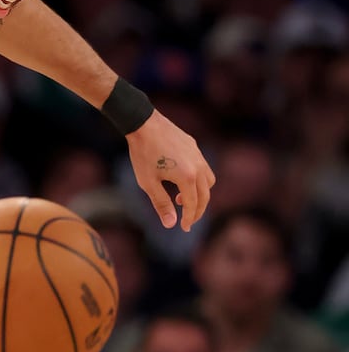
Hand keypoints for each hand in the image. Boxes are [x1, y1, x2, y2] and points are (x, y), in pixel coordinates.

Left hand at [126, 109, 215, 230]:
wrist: (143, 123)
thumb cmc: (142, 154)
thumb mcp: (148, 182)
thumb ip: (162, 204)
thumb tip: (171, 224)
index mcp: (188, 177)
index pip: (193, 205)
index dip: (189, 219)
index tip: (184, 228)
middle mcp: (199, 166)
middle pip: (205, 195)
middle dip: (198, 210)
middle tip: (188, 220)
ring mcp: (198, 155)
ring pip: (209, 181)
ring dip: (200, 194)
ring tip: (182, 199)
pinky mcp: (194, 146)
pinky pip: (203, 167)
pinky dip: (198, 179)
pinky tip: (181, 180)